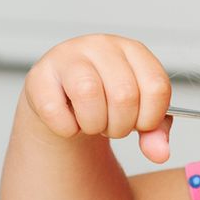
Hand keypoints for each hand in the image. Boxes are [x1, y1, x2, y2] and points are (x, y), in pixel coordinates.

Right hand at [22, 34, 173, 162]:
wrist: (62, 101)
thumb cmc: (106, 101)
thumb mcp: (138, 112)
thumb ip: (155, 132)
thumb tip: (160, 153)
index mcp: (134, 50)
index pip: (156, 86)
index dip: (151, 117)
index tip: (141, 125)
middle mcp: (102, 46)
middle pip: (124, 94)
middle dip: (121, 126)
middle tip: (112, 128)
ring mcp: (68, 55)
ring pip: (89, 93)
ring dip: (94, 124)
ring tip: (92, 124)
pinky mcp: (39, 74)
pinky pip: (54, 109)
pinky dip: (66, 128)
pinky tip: (69, 123)